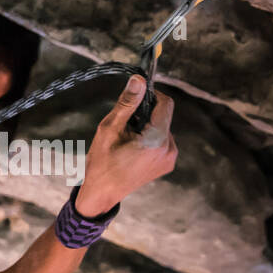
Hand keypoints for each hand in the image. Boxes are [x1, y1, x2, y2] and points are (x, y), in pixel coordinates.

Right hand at [75, 74, 176, 214]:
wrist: (102, 193)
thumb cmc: (102, 162)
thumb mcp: (110, 128)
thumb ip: (127, 102)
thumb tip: (138, 79)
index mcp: (157, 140)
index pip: (166, 104)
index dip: (151, 95)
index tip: (135, 96)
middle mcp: (169, 149)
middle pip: (164, 116)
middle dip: (146, 114)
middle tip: (125, 125)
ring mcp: (170, 159)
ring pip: (163, 128)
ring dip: (148, 126)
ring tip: (127, 140)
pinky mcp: (167, 164)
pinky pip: (163, 141)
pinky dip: (150, 138)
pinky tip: (133, 149)